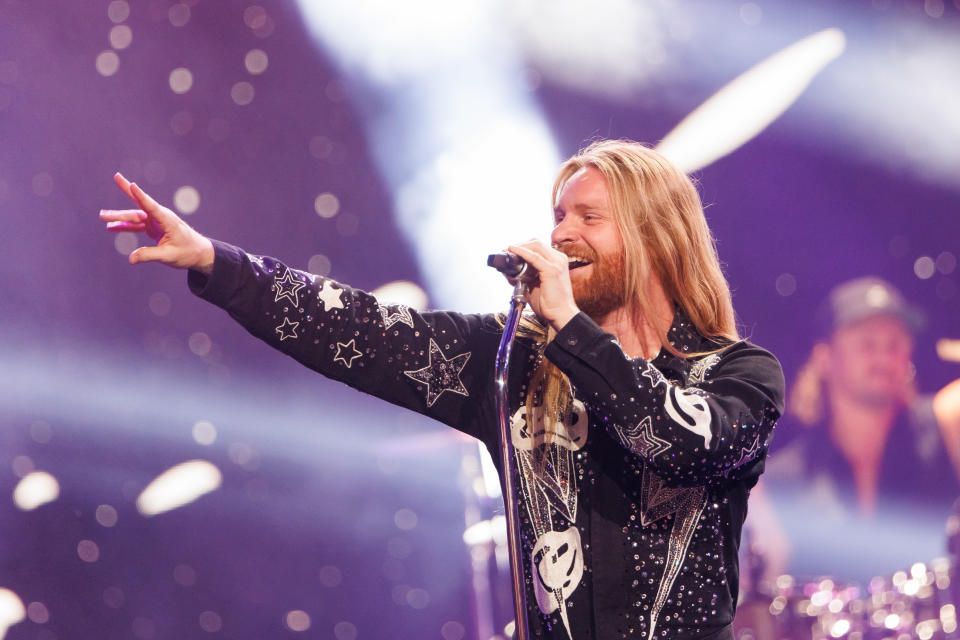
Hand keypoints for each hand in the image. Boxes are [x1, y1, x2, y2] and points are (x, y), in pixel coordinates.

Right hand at [100, 173, 214, 273]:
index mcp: (167, 221)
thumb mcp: (169, 256)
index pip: (152, 207)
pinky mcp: (152, 227)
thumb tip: (131, 259)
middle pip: (137, 212)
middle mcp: (160, 217)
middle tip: (102, 214)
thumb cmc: (187, 252)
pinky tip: (111, 228)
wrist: (198, 252)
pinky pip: (136, 225)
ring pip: (134, 217)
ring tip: (102, 217)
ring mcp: (155, 221)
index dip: (141, 196)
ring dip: (119, 218)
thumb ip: (150, 255)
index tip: (132, 185)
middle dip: (120, 214)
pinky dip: (124, 226)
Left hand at [506, 240, 578, 331]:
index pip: (538, 247)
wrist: (561, 315)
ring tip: (507, 251)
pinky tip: (513, 251)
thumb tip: (509, 273)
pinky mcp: (552, 270)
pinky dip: (521, 252)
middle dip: (519, 244)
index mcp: (557, 261)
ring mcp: (557, 263)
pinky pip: (533, 257)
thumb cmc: (550, 304)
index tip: (510, 251)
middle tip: (506, 251)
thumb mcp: (534, 286)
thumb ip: (524, 278)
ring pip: (535, 246)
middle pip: (536, 243)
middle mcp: (559, 259)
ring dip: (519, 247)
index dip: (523, 246)